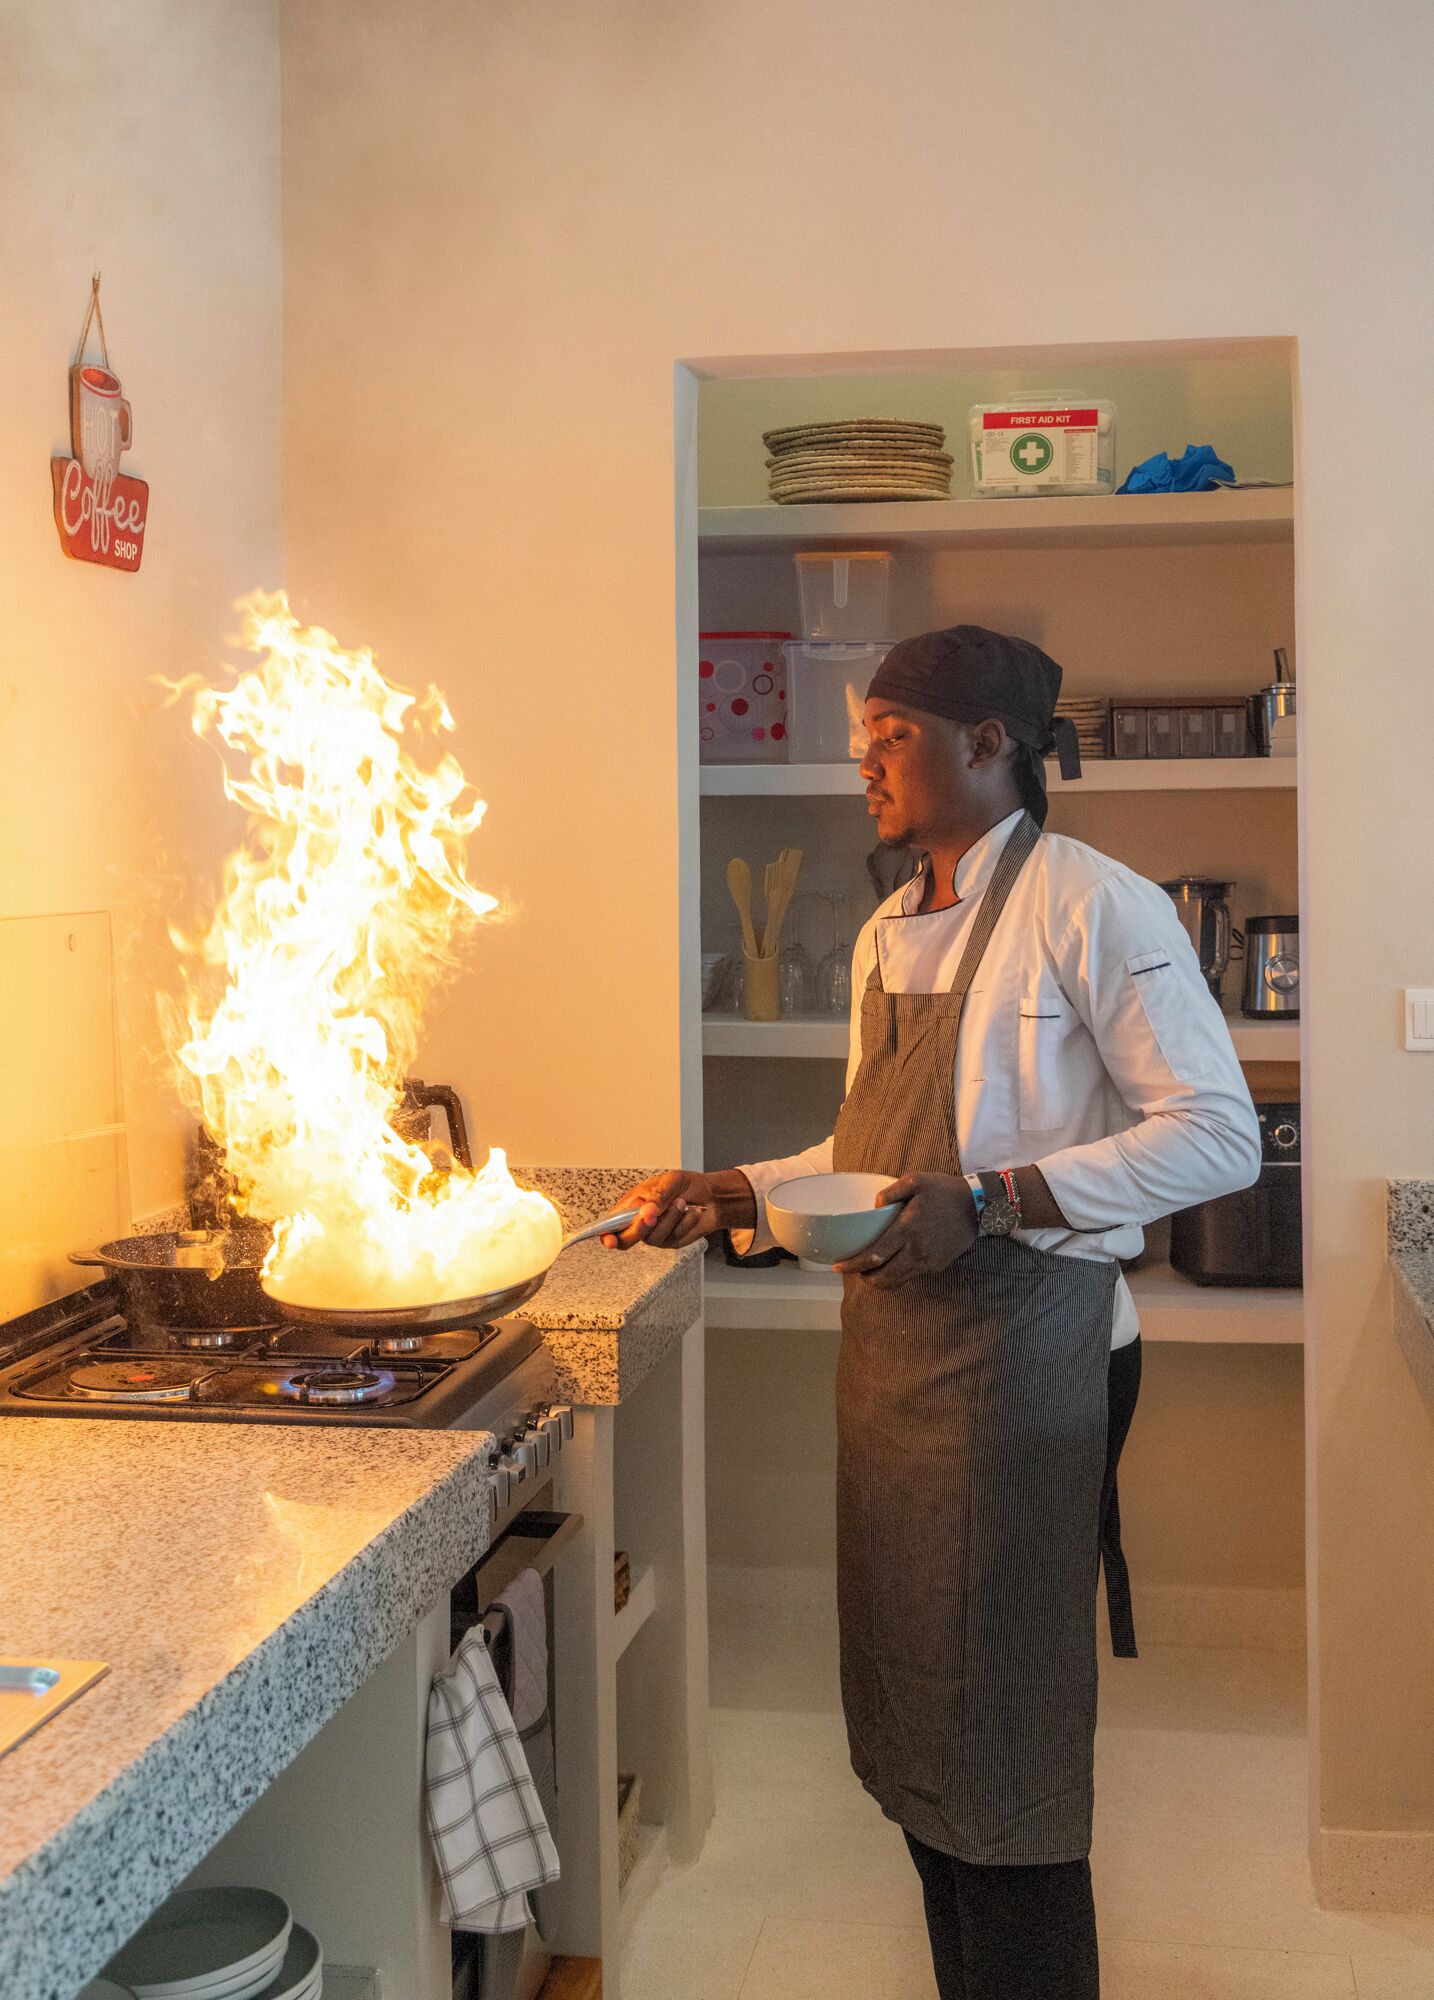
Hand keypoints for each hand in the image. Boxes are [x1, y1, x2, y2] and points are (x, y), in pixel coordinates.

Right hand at [601, 1169, 735, 1251]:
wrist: (711, 1195)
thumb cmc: (686, 1185)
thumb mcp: (670, 1182)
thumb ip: (656, 1197)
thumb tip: (645, 1212)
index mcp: (631, 1205)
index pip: (611, 1224)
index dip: (606, 1235)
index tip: (609, 1240)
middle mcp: (640, 1222)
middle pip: (627, 1239)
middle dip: (640, 1228)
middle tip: (653, 1216)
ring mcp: (655, 1233)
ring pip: (653, 1237)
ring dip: (671, 1218)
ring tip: (682, 1202)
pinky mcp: (671, 1240)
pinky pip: (673, 1237)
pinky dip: (684, 1222)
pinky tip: (691, 1212)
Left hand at [834, 1173, 977, 1287]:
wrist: (978, 1206)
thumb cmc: (945, 1191)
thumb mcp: (917, 1180)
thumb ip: (892, 1190)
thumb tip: (873, 1204)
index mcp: (906, 1230)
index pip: (873, 1256)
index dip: (853, 1265)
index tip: (838, 1267)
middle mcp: (916, 1250)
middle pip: (882, 1277)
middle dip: (863, 1278)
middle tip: (852, 1271)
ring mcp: (927, 1261)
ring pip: (896, 1282)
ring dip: (879, 1281)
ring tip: (869, 1272)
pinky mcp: (937, 1266)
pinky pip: (911, 1276)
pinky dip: (897, 1276)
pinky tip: (893, 1264)